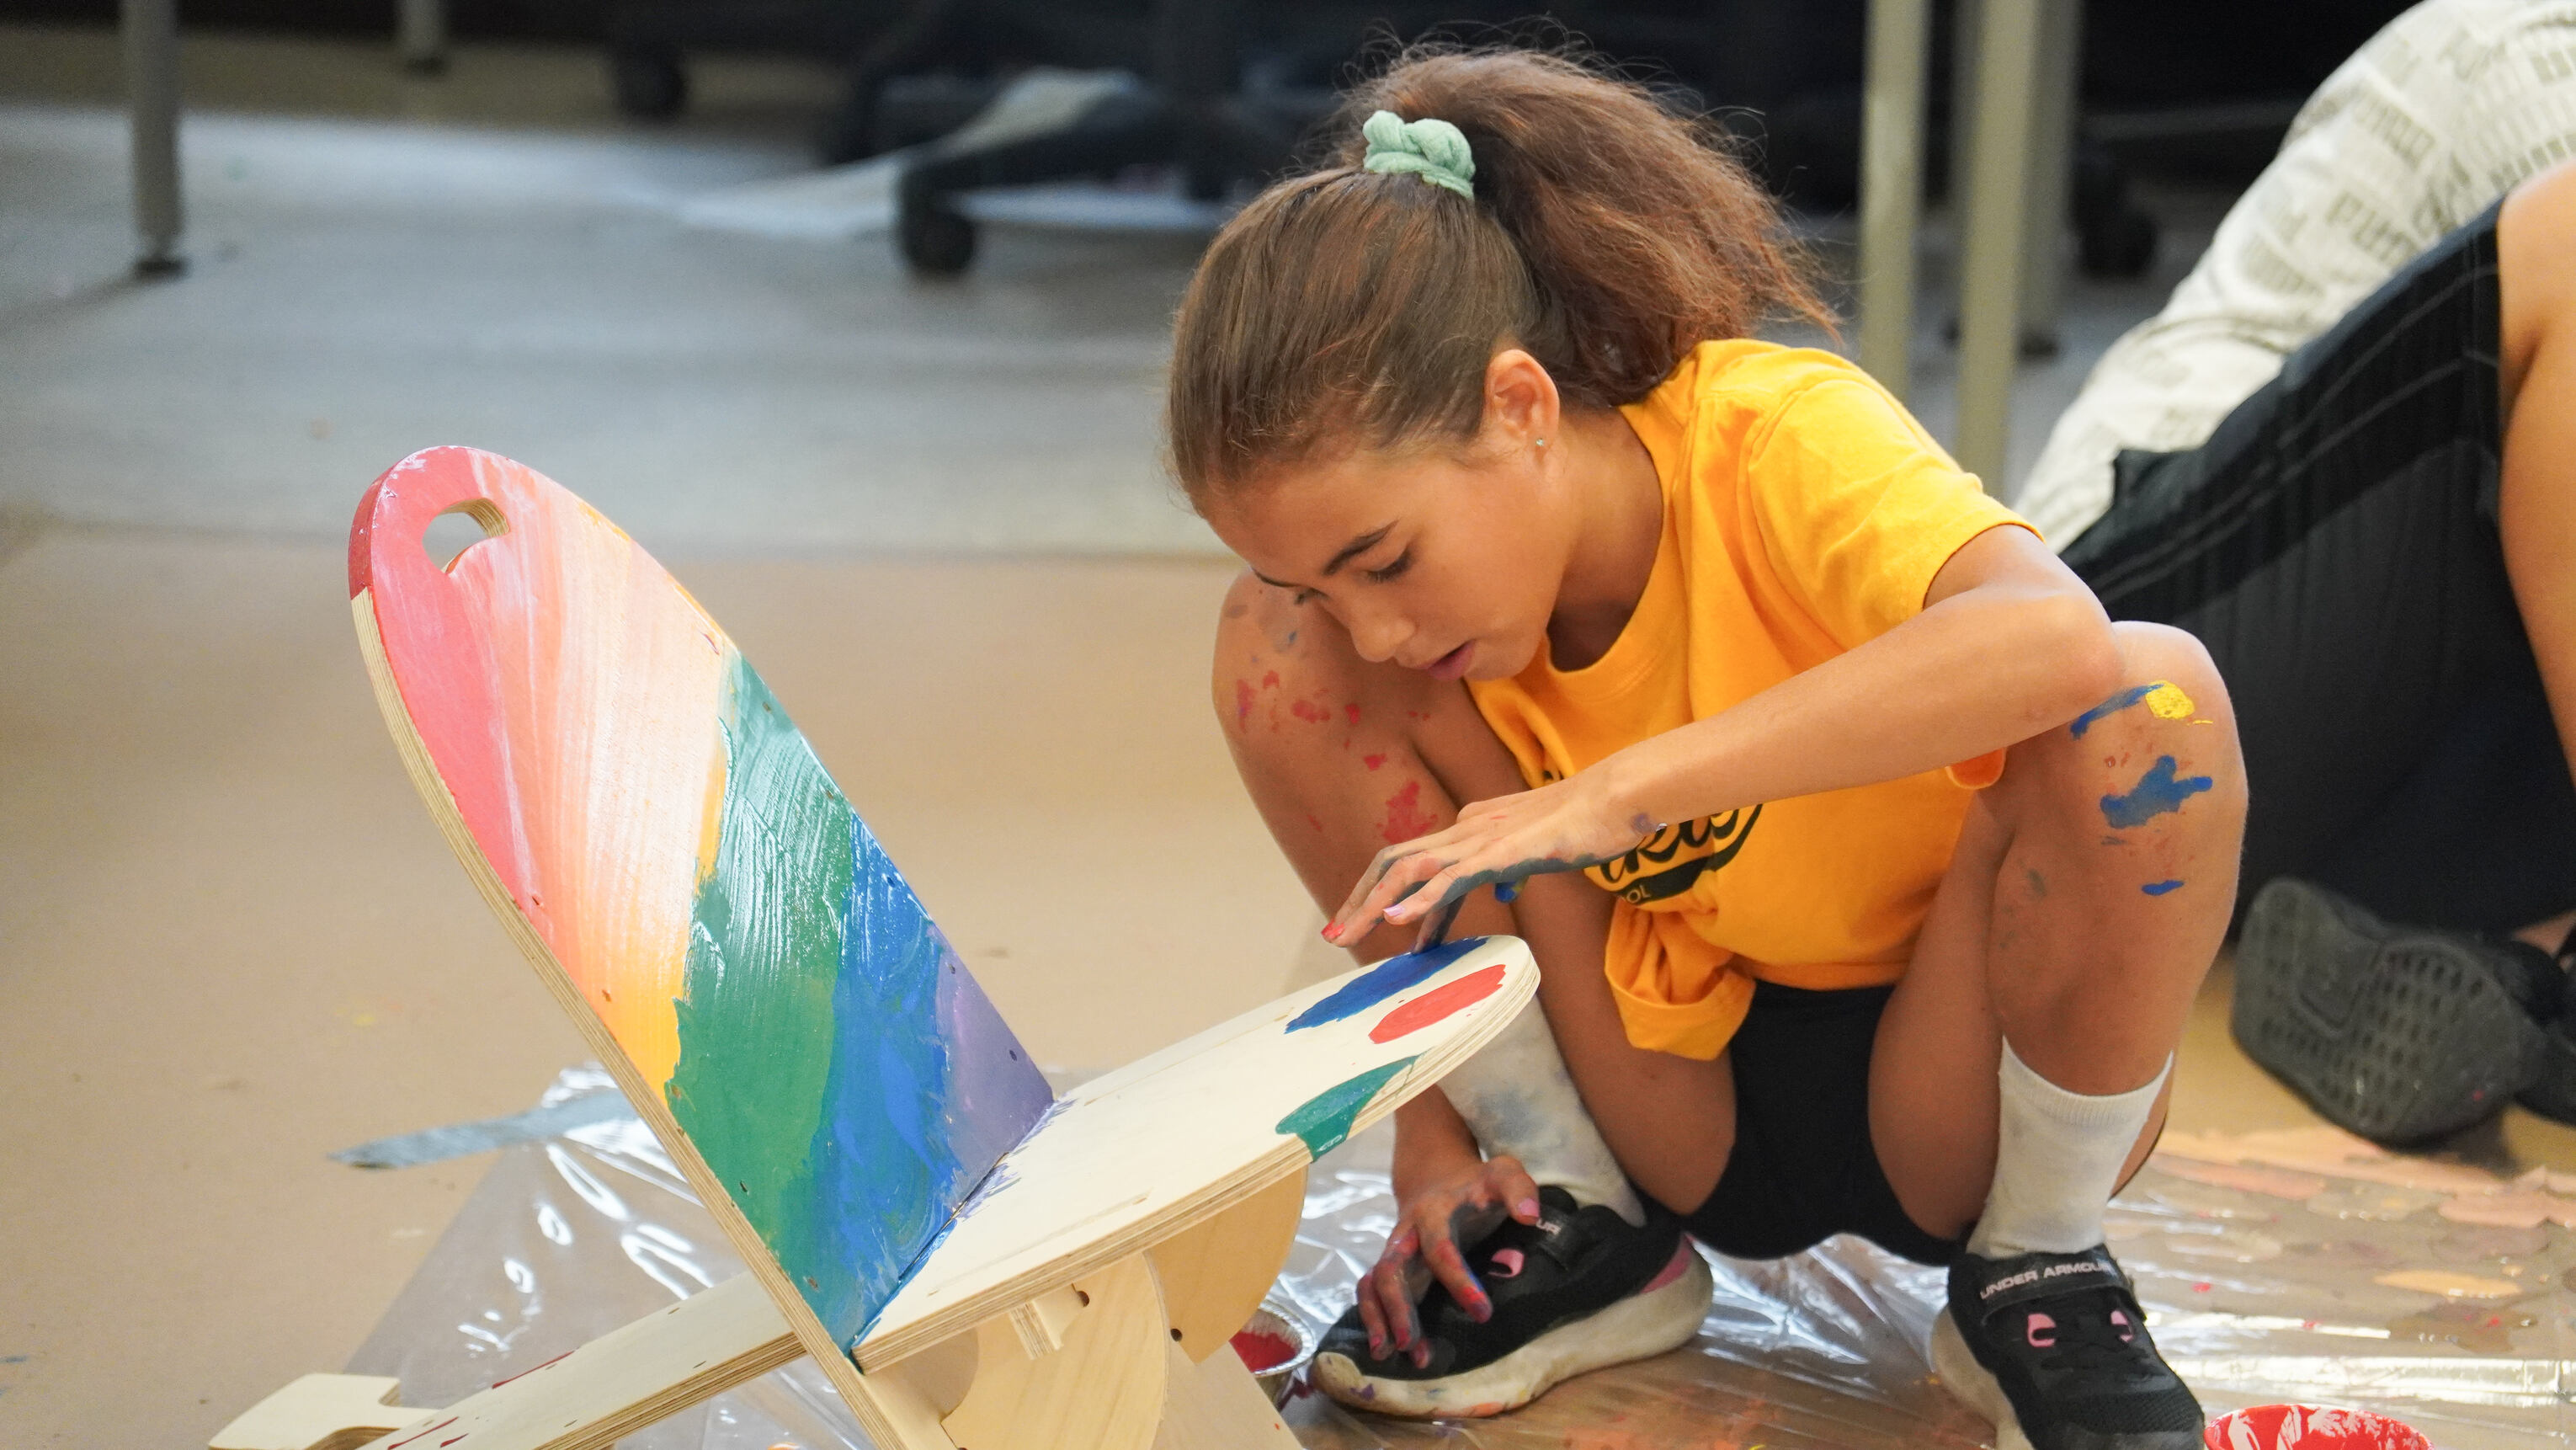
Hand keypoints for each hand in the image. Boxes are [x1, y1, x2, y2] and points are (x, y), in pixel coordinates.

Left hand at [1324, 769, 1658, 948]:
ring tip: (1349, 937)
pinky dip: (1421, 901)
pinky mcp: (1501, 853)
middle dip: (1360, 899)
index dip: (1389, 895)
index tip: (1373, 927)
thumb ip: (1513, 868)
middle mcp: (1465, 828)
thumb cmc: (1585, 824)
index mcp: (1472, 826)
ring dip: (1374, 905)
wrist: (1615, 799)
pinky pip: (1451, 879)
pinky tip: (1399, 924)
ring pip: (1409, 870)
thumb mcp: (1537, 852)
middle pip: (1394, 861)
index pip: (1417, 862)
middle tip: (1336, 935)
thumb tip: (1501, 893)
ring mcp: (1480, 839)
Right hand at [1354, 1155, 1542, 1364]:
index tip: (1483, 1313)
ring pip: (1373, 1283)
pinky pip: (1371, 1291)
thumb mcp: (1502, 1174)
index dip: (1459, 1281)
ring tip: (1391, 1355)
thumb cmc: (1476, 1185)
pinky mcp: (1392, 1268)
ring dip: (1379, 1319)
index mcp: (1435, 1212)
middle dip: (1399, 1308)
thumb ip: (1518, 1189)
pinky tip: (1386, 1349)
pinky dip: (1374, 1319)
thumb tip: (1529, 1217)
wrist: (1436, 1179)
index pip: (1440, 1247)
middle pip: (1390, 1269)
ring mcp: (1395, 1251)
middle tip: (1411, 1346)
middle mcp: (1407, 1234)